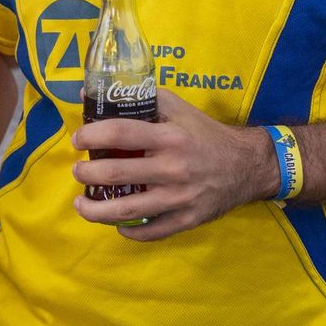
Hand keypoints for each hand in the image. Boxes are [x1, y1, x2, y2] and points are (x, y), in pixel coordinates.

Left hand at [71, 91, 279, 240]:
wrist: (248, 165)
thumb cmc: (206, 134)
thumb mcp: (179, 108)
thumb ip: (141, 98)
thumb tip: (93, 94)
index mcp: (170, 137)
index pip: (120, 134)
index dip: (91, 136)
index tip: (77, 140)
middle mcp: (173, 169)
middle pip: (116, 174)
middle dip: (87, 173)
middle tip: (77, 171)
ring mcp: (179, 198)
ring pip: (127, 211)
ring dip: (96, 209)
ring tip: (81, 203)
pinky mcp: (187, 220)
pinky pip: (151, 232)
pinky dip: (129, 230)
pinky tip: (117, 223)